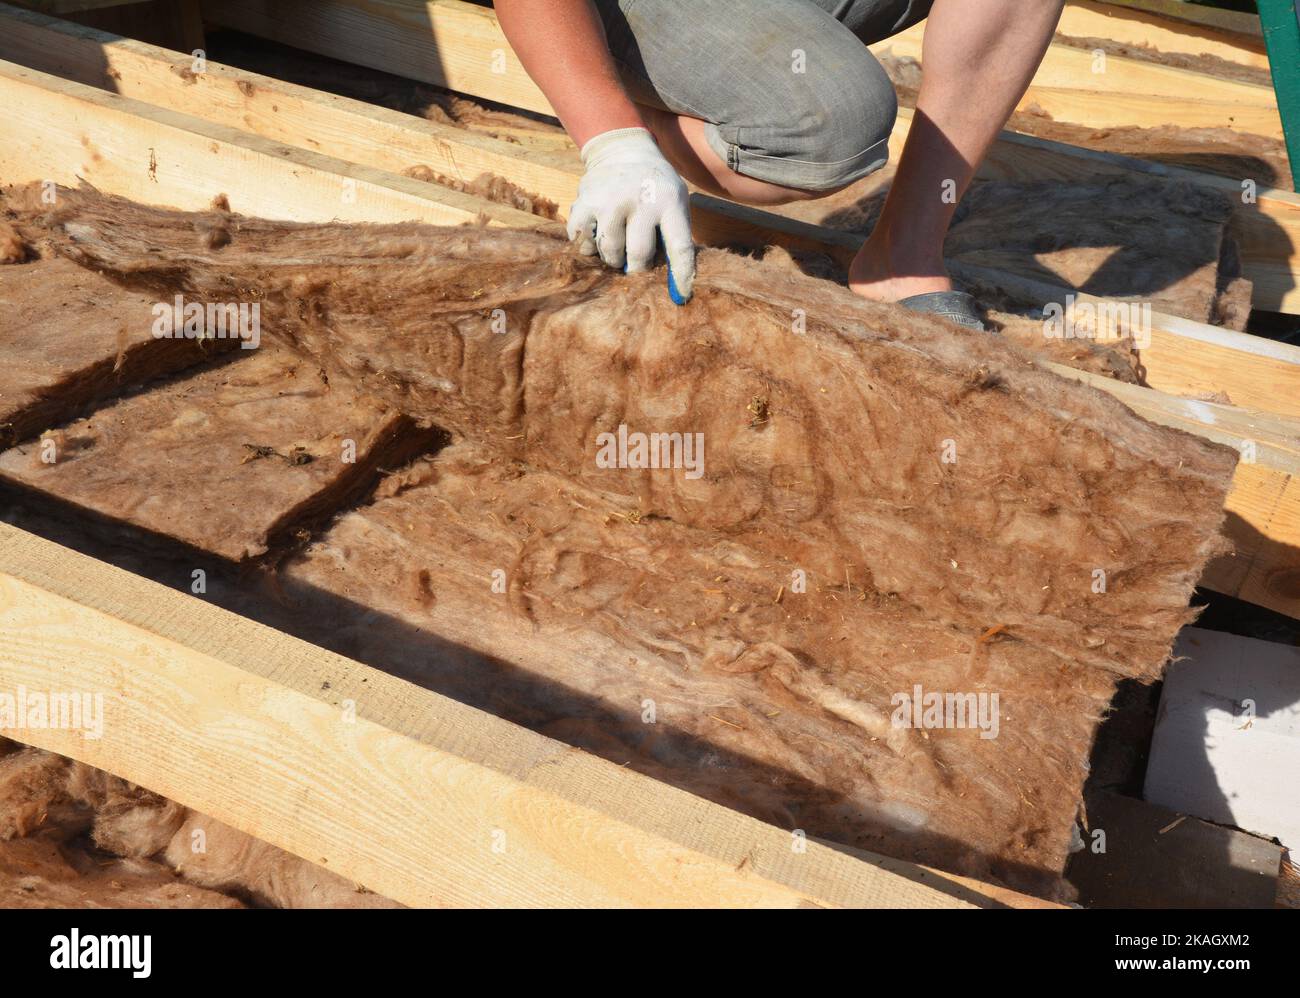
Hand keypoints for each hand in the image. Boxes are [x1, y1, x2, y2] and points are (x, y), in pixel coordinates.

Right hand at [567, 127, 694, 301]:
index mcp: (669, 201)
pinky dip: (589, 246)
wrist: (623, 150)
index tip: (681, 296)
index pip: (679, 247)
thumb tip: (673, 285)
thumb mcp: (674, 201)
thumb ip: (674, 236)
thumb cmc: (654, 188)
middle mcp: (640, 199)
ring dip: (613, 258)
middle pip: (639, 255)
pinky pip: (584, 242)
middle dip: (637, 268)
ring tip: (617, 245)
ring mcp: (610, 200)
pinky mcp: (584, 202)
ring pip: (610, 252)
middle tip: (635, 266)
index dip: (681, 275)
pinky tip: (597, 234)